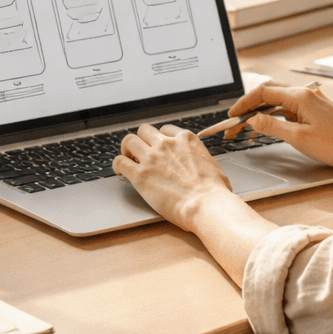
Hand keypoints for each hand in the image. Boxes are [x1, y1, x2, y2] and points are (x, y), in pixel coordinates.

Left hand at [115, 124, 236, 230]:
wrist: (206, 204)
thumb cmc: (215, 192)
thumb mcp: (214, 167)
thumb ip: (203, 162)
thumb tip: (207, 170)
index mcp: (186, 139)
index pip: (165, 129)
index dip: (159, 138)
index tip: (158, 147)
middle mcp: (166, 144)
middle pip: (144, 130)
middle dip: (141, 140)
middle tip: (140, 152)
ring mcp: (152, 158)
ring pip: (129, 141)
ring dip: (127, 149)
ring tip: (128, 160)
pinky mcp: (140, 175)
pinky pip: (120, 162)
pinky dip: (117, 166)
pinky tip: (120, 172)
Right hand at [224, 82, 332, 167]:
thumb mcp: (299, 138)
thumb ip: (273, 127)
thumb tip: (253, 120)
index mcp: (300, 97)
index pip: (263, 94)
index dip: (244, 105)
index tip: (232, 117)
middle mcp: (305, 94)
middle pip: (269, 94)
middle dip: (249, 107)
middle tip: (235, 123)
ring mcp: (311, 101)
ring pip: (279, 101)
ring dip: (261, 112)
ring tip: (247, 128)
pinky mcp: (315, 109)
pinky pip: (289, 108)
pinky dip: (275, 116)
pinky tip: (269, 127)